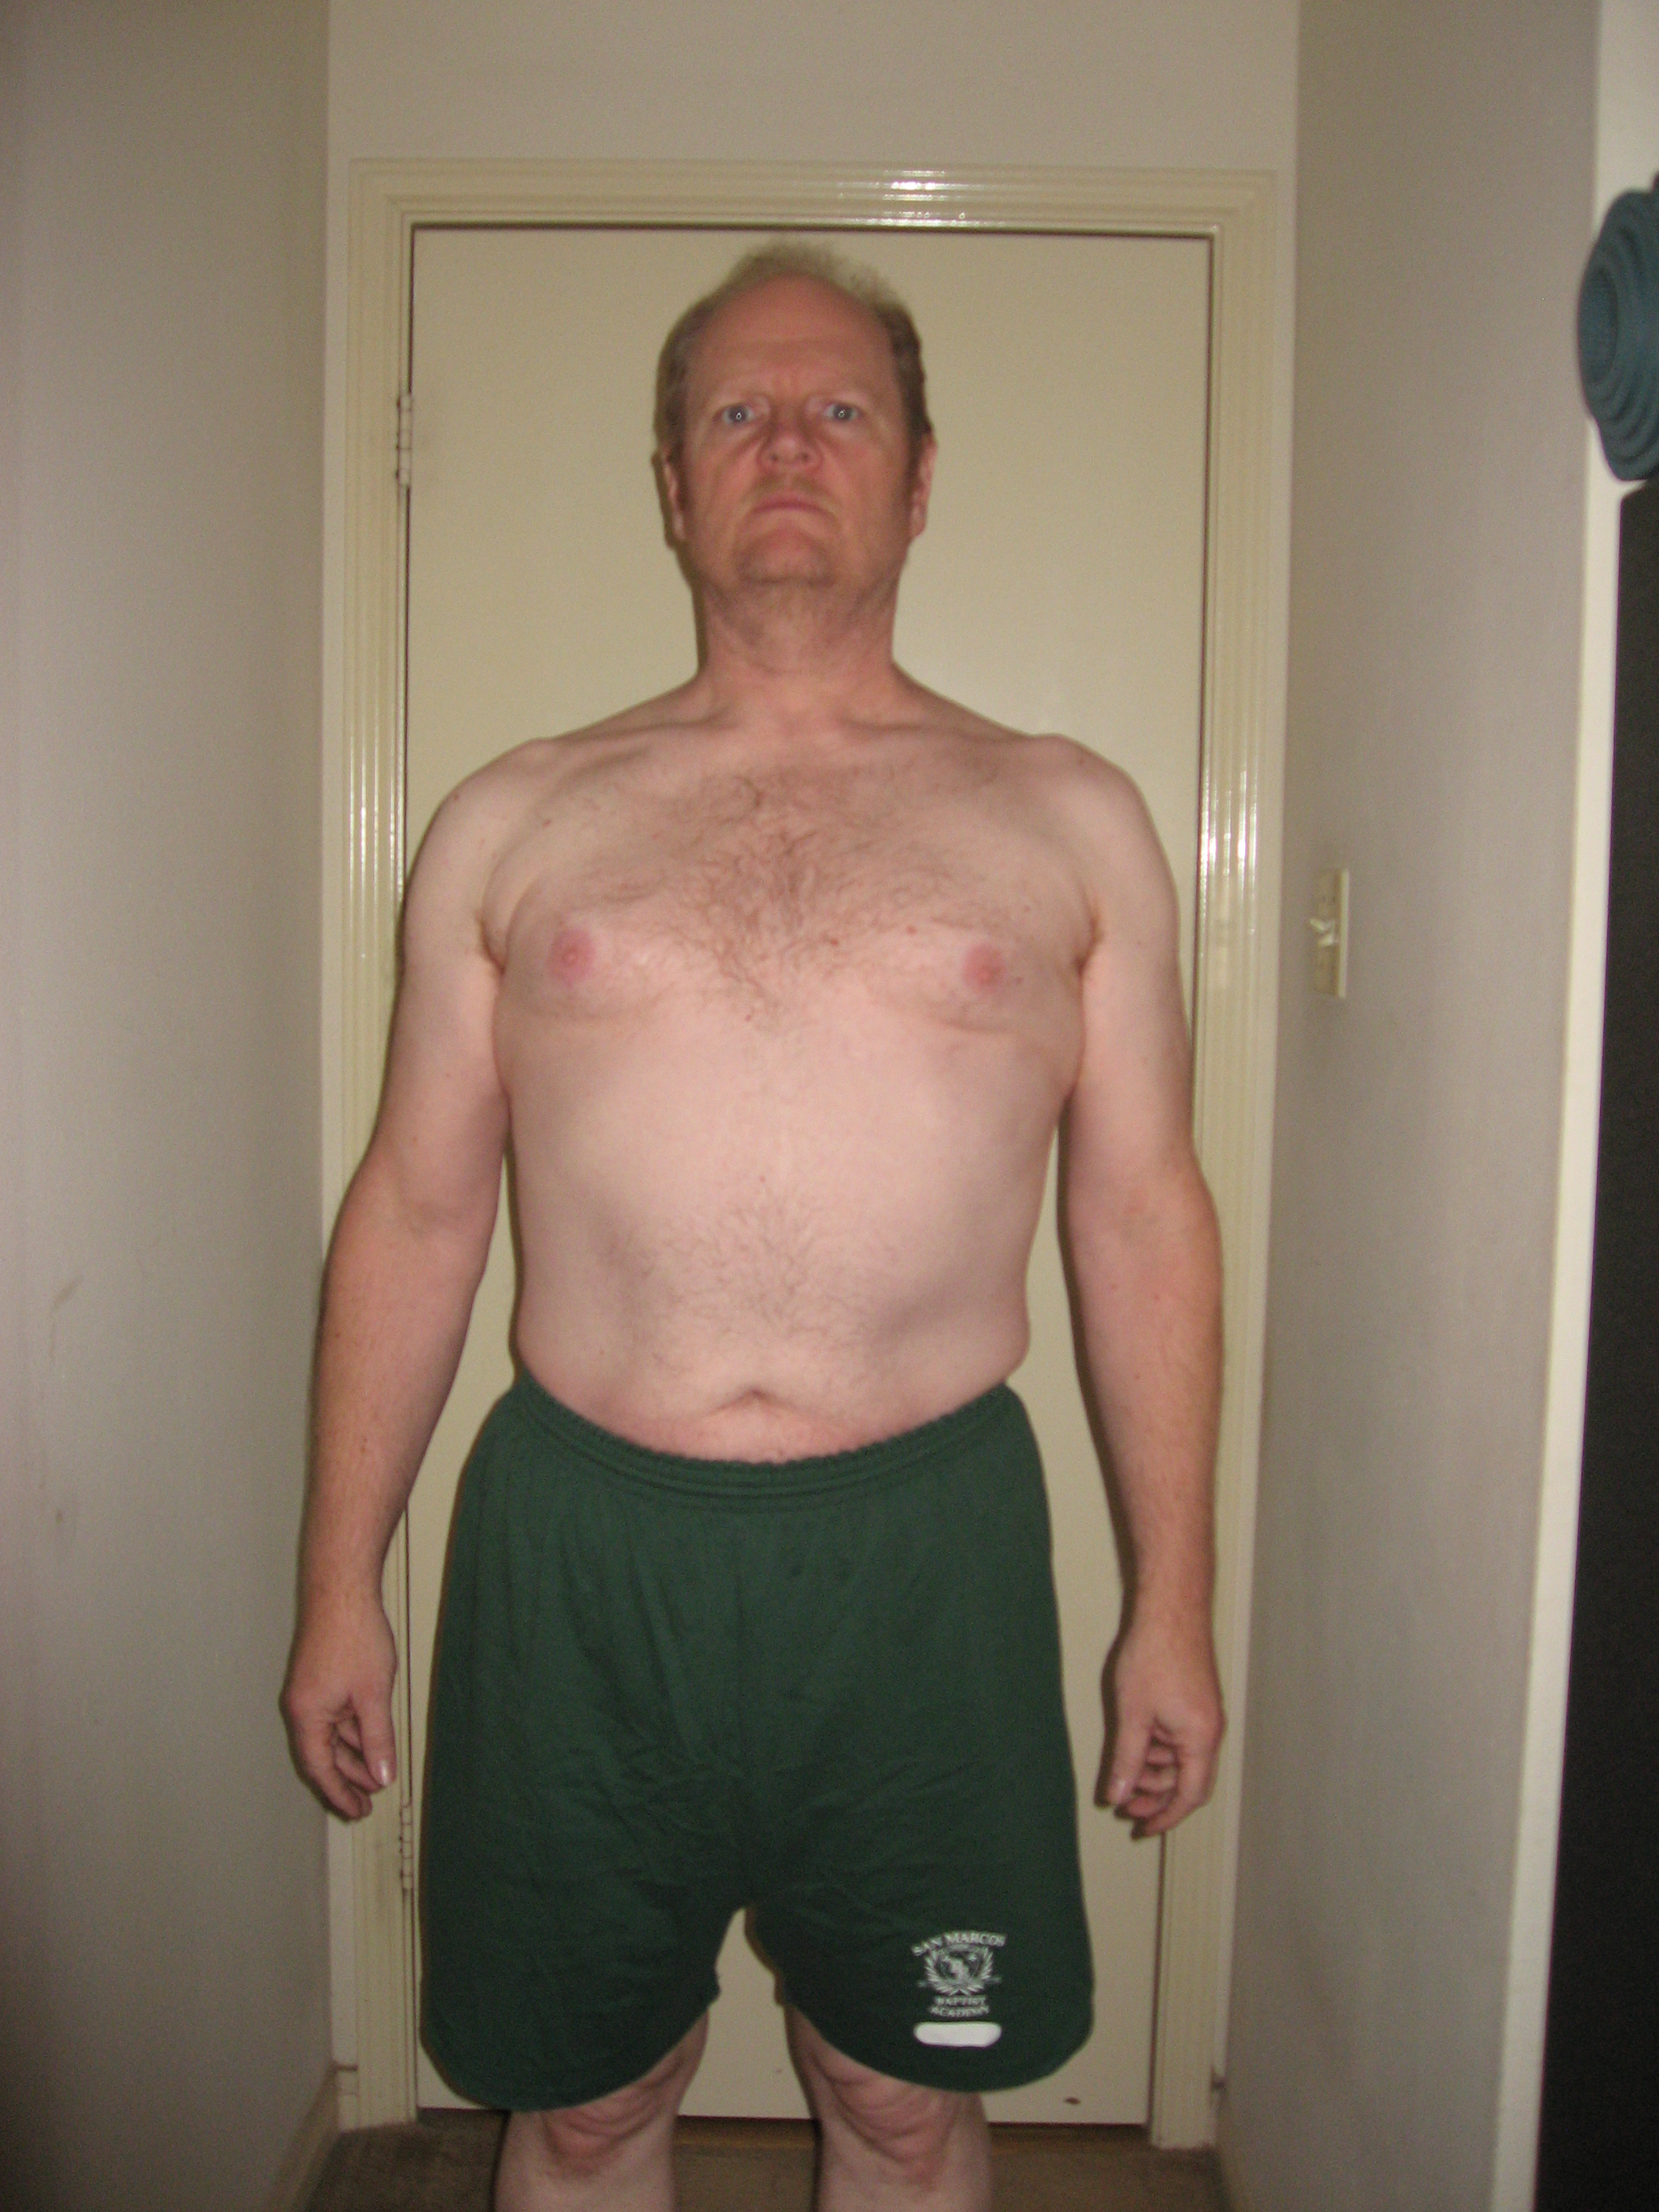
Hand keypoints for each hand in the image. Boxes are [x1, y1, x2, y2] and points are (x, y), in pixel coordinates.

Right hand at [281, 1593, 398, 1819]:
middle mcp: (301, 1706)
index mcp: (307, 1715)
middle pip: (321, 1754)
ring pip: (330, 1734)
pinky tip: (372, 1737)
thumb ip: (377, 1738)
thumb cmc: (354, 1636)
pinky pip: (333, 1715)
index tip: (356, 1812)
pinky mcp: (319, 1676)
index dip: (338, 1793)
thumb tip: (381, 1776)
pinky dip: (352, 1730)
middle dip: (346, 1779)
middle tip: (368, 1801)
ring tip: (376, 1773)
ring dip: (351, 1755)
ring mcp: (309, 1691)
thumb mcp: (373, 1694)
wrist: (341, 1588)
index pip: (319, 1768)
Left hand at [1099, 1611, 1223, 1838]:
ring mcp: (1204, 1714)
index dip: (1166, 1816)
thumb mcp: (1132, 1715)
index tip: (1143, 1829)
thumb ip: (1126, 1761)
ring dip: (1155, 1770)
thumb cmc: (1153, 1657)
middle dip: (1156, 1795)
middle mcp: (1210, 1730)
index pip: (1190, 1795)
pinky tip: (1135, 1743)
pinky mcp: (1195, 1699)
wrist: (1171, 1607)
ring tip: (1125, 1772)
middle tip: (1124, 1803)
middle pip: (1188, 1780)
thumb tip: (1118, 1796)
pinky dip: (1158, 1747)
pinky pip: (1180, 1737)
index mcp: (1201, 1739)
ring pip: (1182, 1758)